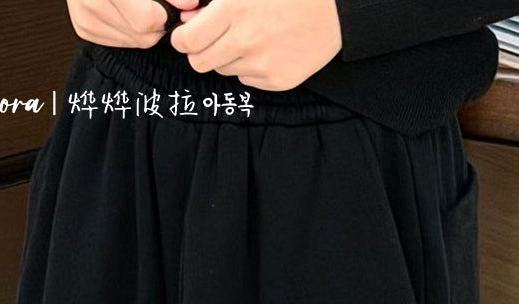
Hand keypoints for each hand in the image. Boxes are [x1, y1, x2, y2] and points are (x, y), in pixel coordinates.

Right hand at [66, 0, 198, 48]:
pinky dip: (130, 28)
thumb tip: (190, 5)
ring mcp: (85, 17)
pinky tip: (126, 9)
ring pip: (134, 41)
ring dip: (145, 27)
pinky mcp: (83, 27)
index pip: (147, 21)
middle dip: (158, 22)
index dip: (165, 14)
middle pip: (143, 35)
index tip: (172, 4)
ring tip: (139, 3)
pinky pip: (120, 41)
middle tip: (157, 4)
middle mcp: (91, 1)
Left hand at [169, 0, 342, 89]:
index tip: (187, 35)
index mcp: (234, 9)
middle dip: (201, 51)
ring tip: (250, 37)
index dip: (182, 39)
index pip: (186, 42)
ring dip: (229, 57)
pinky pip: (248, 80)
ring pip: (224, 70)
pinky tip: (268, 48)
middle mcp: (245, 41)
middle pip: (200, 62)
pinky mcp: (277, 81)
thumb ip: (212, 1)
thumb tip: (188, 19)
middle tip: (215, 38)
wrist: (336, 6)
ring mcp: (262, 65)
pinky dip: (251, 67)